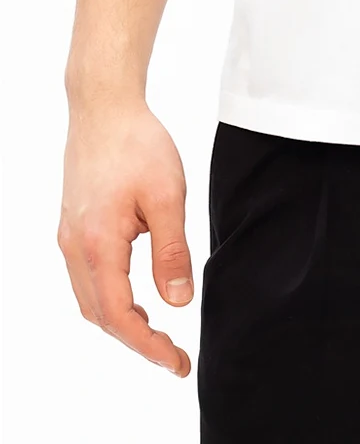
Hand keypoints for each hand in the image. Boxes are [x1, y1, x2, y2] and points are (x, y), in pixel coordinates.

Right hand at [57, 101, 192, 375]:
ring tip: (158, 330)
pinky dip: (110, 297)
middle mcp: (75, 247)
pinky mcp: (73, 225)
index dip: (149, 347)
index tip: (178, 362)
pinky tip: (135, 293)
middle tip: (173, 353)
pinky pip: (86, 278)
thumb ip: (172, 251)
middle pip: (100, 316)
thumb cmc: (138, 144)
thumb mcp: (168, 195)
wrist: (103, 107)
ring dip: (121, 321)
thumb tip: (178, 303)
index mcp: (99, 245)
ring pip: (90, 299)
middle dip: (136, 341)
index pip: (121, 317)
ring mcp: (70, 237)